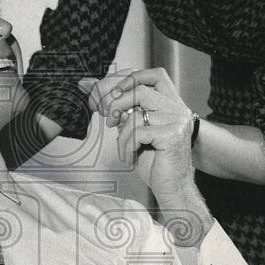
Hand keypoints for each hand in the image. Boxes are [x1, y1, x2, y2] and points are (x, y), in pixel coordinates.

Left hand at [79, 69, 212, 244]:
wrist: (172, 188)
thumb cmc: (153, 162)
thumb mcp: (133, 131)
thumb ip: (120, 110)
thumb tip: (87, 84)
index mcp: (170, 104)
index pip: (153, 75)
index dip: (129, 78)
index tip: (111, 93)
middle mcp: (178, 108)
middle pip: (140, 89)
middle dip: (116, 103)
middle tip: (108, 121)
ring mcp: (177, 120)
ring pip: (136, 113)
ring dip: (122, 134)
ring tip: (124, 149)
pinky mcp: (172, 135)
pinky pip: (138, 132)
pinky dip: (127, 146)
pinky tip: (130, 157)